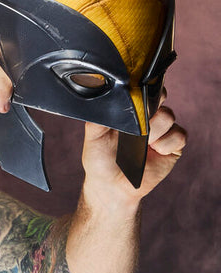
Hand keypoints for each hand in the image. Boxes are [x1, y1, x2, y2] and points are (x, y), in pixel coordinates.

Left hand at [81, 90, 186, 207]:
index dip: (144, 87)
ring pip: (168, 116)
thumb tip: (103, 99)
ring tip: (140, 143)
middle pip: (161, 96)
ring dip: (153, 130)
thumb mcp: (93, 135)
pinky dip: (165, 143)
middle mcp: (148, 117)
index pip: (143, 89)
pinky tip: (154, 152)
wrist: (111, 185)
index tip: (138, 93)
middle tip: (141, 117)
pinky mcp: (173, 146)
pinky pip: (178, 135)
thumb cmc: (100, 158)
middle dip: (152, 104)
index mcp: (130, 111)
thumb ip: (100, 116)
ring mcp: (161, 131)